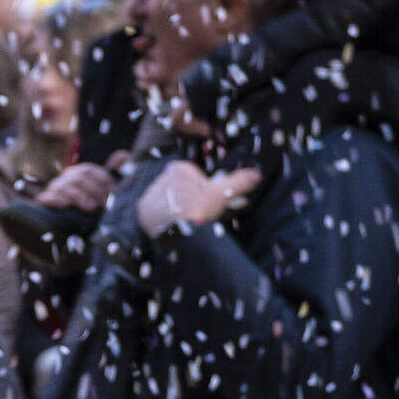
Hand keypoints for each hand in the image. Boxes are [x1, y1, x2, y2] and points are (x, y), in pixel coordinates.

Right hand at [34, 162, 116, 211]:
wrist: (74, 234)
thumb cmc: (94, 212)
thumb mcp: (108, 193)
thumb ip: (116, 172)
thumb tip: (123, 154)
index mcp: (79, 175)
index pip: (88, 170)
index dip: (102, 180)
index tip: (113, 192)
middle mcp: (65, 180)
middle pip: (77, 177)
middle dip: (93, 190)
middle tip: (104, 204)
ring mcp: (53, 191)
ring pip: (63, 186)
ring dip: (79, 197)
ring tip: (90, 208)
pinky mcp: (43, 204)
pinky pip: (45, 197)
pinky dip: (55, 199)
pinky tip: (65, 205)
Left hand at [136, 160, 260, 235]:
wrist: (171, 230)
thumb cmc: (196, 208)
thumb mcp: (221, 194)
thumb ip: (239, 182)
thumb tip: (256, 174)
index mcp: (179, 167)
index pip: (194, 177)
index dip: (203, 190)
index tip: (204, 201)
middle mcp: (161, 176)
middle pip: (181, 187)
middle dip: (189, 198)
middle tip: (195, 212)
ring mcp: (150, 191)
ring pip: (169, 197)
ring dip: (176, 207)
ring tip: (183, 219)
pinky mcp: (142, 206)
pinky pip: (155, 209)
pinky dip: (162, 216)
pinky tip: (170, 223)